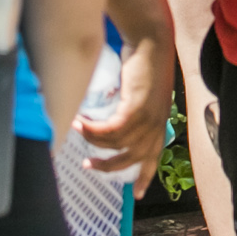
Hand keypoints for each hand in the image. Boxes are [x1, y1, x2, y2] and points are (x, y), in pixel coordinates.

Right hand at [78, 41, 170, 183]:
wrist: (151, 41)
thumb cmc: (143, 63)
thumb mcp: (139, 94)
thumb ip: (129, 111)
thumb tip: (107, 121)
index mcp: (159, 125)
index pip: (153, 158)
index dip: (144, 177)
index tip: (136, 194)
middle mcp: (156, 126)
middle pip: (130, 159)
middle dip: (107, 167)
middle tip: (87, 164)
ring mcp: (148, 118)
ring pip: (116, 144)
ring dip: (93, 140)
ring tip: (78, 130)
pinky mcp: (137, 108)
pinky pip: (111, 130)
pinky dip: (93, 129)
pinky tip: (80, 123)